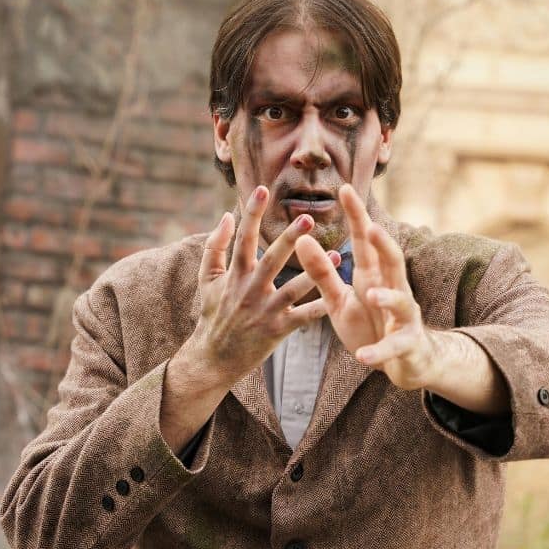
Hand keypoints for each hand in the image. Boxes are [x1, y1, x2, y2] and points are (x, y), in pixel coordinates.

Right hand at [181, 185, 343, 388]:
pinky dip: (321, 308)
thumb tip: (224, 216)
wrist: (213, 358)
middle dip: (290, 238)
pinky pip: (303, 318)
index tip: (263, 189)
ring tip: (336, 255)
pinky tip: (340, 296)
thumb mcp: (207, 279)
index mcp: (234, 274)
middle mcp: (250, 289)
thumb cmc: (212, 315)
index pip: (243, 238)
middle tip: (308, 218)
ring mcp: (264, 311)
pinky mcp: (277, 331)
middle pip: (272, 260)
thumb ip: (214, 246)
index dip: (251, 213)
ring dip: (315, 272)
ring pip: (293, 288)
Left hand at [289, 184, 443, 390]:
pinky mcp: (406, 345)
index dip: (357, 216)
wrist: (405, 361)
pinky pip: (394, 347)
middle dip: (384, 244)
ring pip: (401, 302)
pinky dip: (379, 352)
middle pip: (392, 261)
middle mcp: (393, 289)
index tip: (345, 189)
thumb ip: (322, 272)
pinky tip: (363, 356)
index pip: (365, 241)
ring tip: (371, 294)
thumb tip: (301, 239)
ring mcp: (403, 317)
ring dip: (387, 297)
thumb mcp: (340, 299)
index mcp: (373, 275)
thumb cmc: (370, 323)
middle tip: (373, 227)